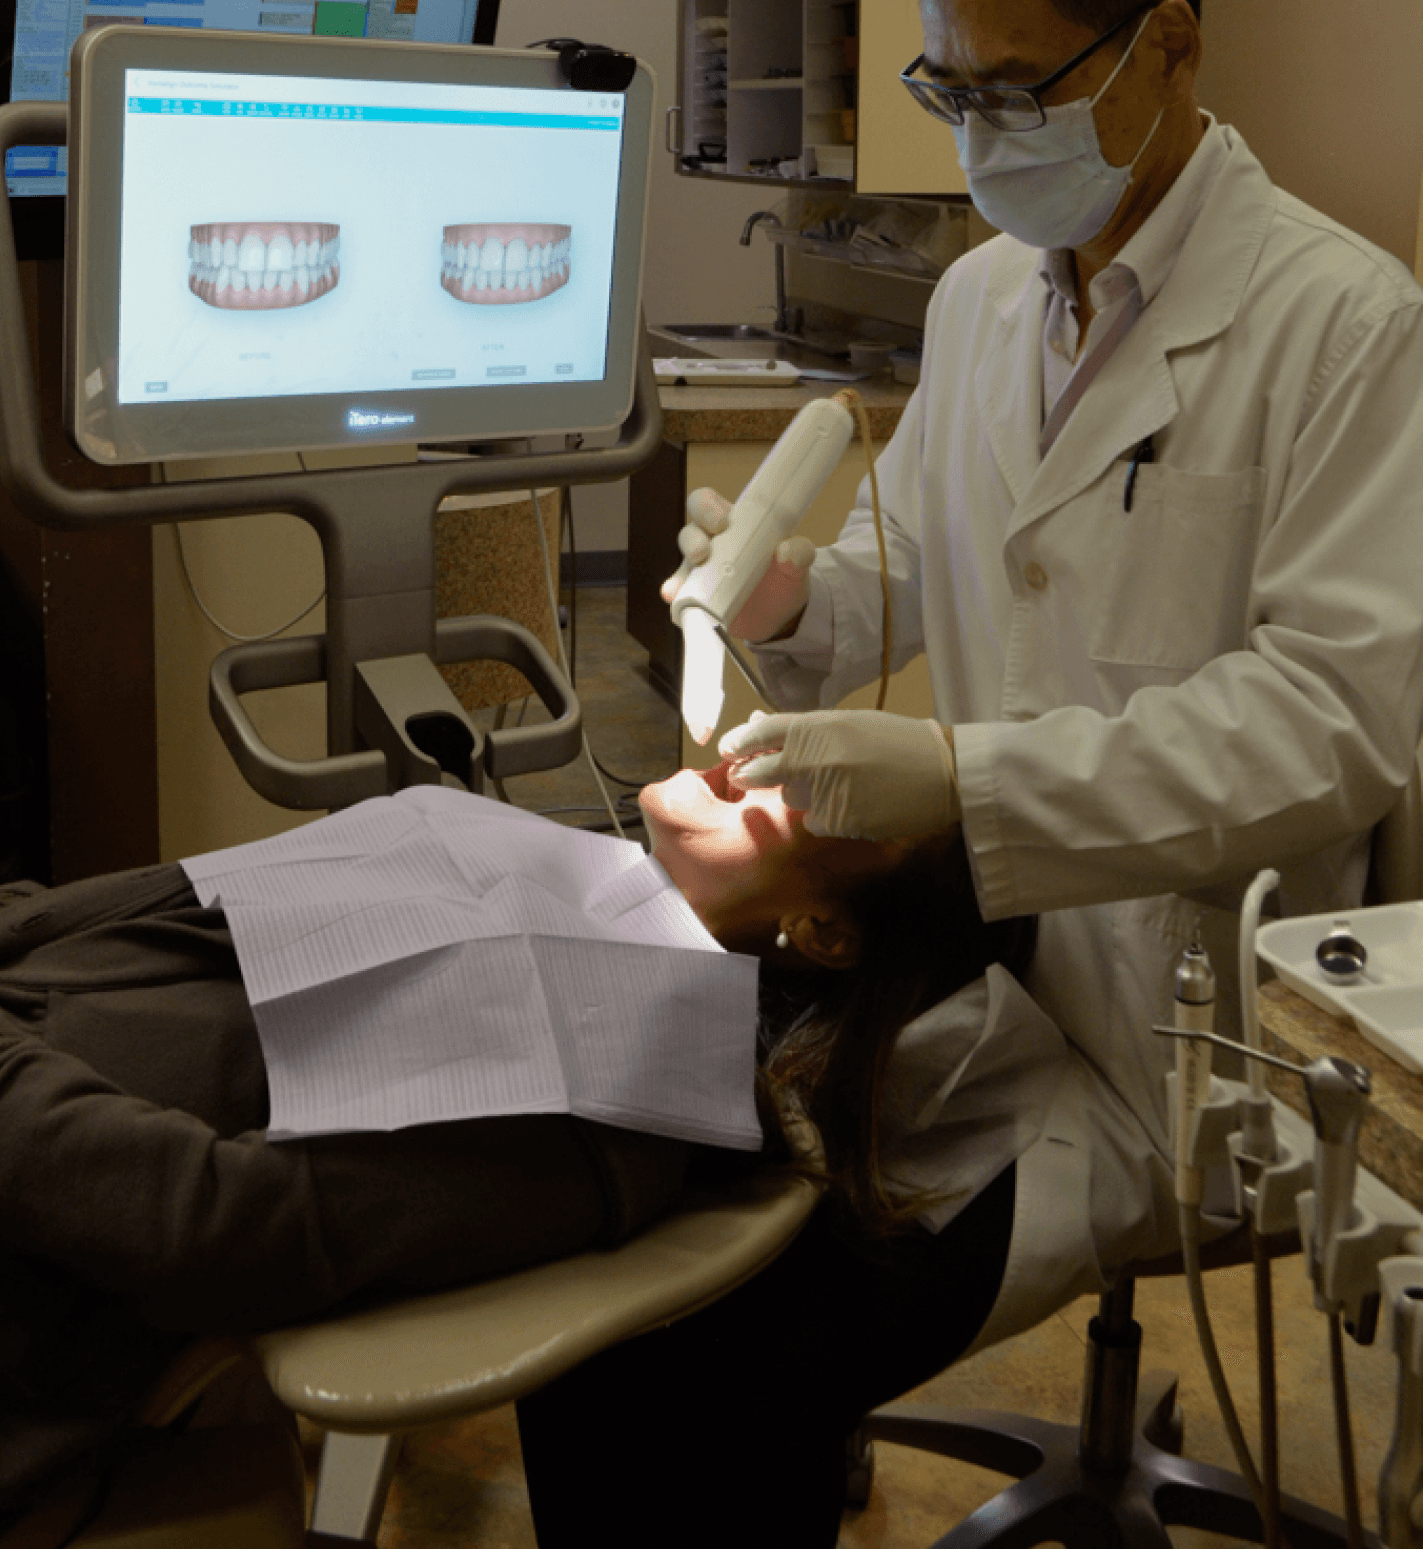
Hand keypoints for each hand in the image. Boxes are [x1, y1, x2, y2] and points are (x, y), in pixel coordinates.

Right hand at [660, 487, 815, 641]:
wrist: (781, 614)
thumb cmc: (784, 578)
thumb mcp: (798, 564)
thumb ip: (801, 553)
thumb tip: (789, 550)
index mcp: (733, 524)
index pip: (708, 503)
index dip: (707, 507)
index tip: (720, 522)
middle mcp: (712, 543)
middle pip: (690, 531)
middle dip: (692, 539)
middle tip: (703, 552)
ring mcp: (701, 571)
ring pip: (683, 563)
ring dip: (681, 570)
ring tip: (685, 583)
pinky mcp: (697, 596)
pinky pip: (680, 592)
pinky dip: (675, 593)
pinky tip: (674, 597)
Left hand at [720, 709, 960, 840]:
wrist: (947, 772)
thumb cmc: (900, 742)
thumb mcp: (852, 723)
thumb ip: (807, 729)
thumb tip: (757, 726)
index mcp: (823, 725)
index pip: (766, 731)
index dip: (741, 741)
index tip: (728, 749)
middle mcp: (819, 756)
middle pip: (763, 771)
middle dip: (750, 774)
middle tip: (746, 776)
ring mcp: (828, 790)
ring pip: (793, 798)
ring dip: (803, 794)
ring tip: (839, 785)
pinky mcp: (840, 820)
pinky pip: (816, 822)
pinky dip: (827, 817)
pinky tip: (854, 806)